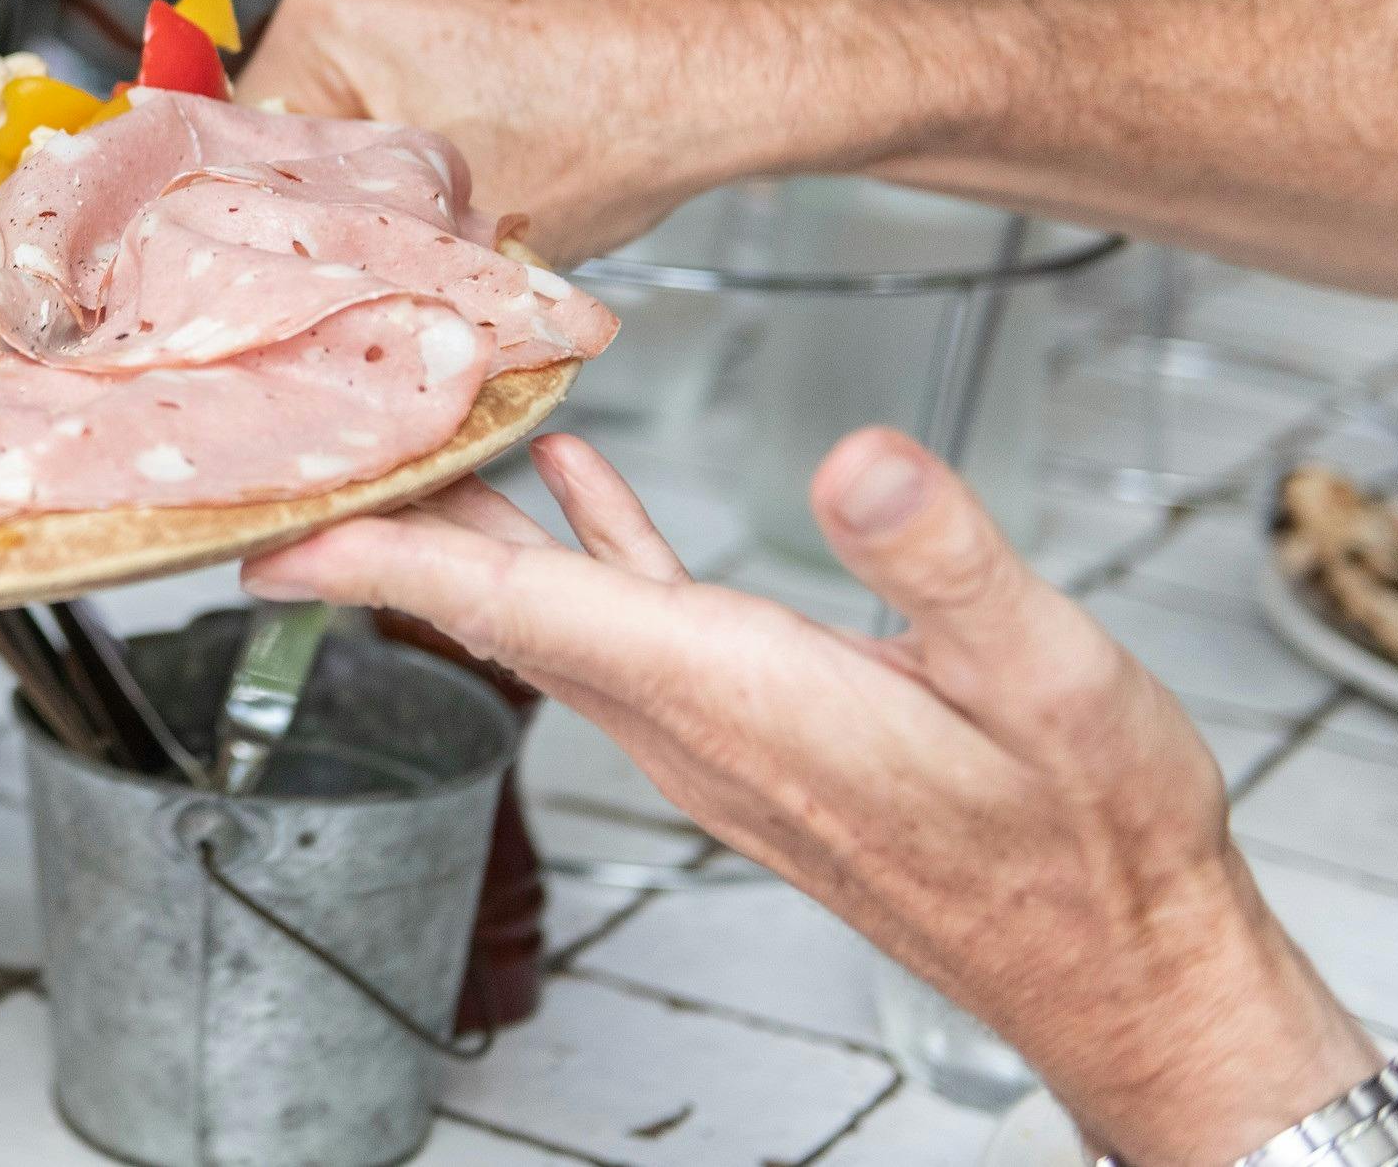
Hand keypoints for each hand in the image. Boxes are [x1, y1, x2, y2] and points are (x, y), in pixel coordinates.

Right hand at [241, 0, 880, 260]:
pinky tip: (495, 152)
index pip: (243, 134)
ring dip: (391, 152)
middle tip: (389, 243)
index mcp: (334, 14)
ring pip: (357, 89)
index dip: (275, 214)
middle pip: (298, 108)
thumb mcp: (467, 231)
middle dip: (341, 182)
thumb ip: (363, 252)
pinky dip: (436, 111)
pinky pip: (411, 57)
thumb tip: (306, 292)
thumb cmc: (627, 127)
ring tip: (457, 199)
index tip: (299, 261)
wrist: (739, 69)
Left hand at [244, 433, 1378, 1166]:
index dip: (387, 558)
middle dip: (381, 526)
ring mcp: (713, 731)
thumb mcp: (1058, 679)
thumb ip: (945, 564)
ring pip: (544, 608)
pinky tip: (567, 475)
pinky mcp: (753, 727)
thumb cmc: (1095, 841)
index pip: (515, 608)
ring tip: (395, 434)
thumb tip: (855, 459)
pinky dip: (583, 539)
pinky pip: (628, 615)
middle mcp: (694, 720)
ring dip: (463, 525)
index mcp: (736, 692)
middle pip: (493, 605)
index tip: (273, 525)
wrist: (1124, 963)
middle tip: (283, 444)